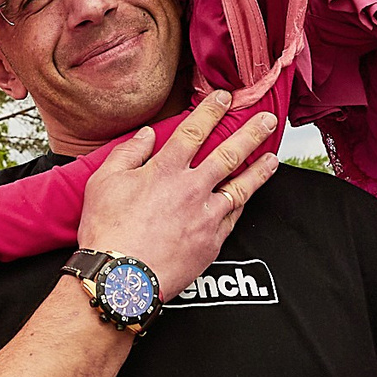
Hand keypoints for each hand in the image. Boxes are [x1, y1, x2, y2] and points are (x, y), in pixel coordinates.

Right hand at [76, 91, 279, 299]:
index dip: (211, 111)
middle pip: (229, 154)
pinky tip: (250, 196)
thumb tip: (146, 134)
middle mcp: (191, 188)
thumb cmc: (107, 231)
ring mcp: (206, 215)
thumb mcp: (104, 182)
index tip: (224, 98)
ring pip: (241, 186)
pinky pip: (234, 216)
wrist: (122, 279)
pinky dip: (244, 202)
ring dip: (259, 170)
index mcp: (165, 170)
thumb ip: (128, 153)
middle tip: (267, 120)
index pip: (194, 131)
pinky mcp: (212, 241)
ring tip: (272, 158)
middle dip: (251, 133)